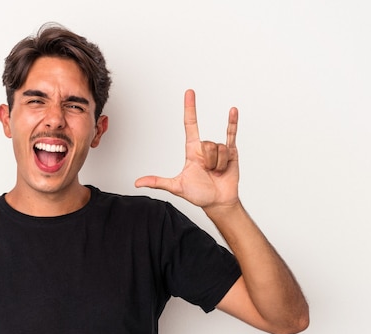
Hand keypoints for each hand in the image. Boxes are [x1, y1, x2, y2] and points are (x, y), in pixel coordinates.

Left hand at [135, 89, 239, 209]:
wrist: (218, 202)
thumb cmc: (199, 194)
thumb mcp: (176, 187)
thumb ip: (157, 182)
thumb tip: (137, 183)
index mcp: (192, 150)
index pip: (190, 124)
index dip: (190, 108)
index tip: (189, 93)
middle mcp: (205, 147)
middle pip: (207, 143)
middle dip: (209, 161)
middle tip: (208, 172)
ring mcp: (219, 149)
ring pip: (219, 149)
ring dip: (219, 164)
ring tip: (217, 172)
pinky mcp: (231, 153)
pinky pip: (232, 134)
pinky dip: (233, 122)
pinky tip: (233, 110)